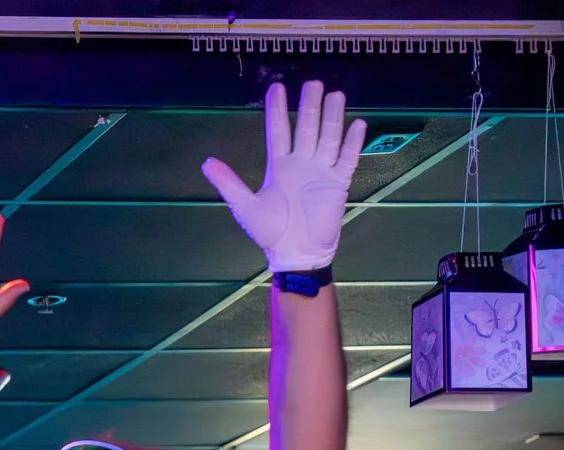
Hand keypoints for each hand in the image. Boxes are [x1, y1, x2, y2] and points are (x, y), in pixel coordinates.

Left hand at [201, 79, 366, 273]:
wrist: (295, 253)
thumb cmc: (271, 231)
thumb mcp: (245, 206)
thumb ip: (229, 182)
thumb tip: (206, 162)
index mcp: (279, 165)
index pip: (278, 131)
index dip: (277, 110)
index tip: (277, 87)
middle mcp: (302, 162)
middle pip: (307, 127)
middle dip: (310, 106)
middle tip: (313, 83)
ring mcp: (322, 170)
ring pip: (328, 137)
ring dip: (332, 117)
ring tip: (335, 94)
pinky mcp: (338, 182)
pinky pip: (348, 158)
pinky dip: (352, 142)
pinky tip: (357, 124)